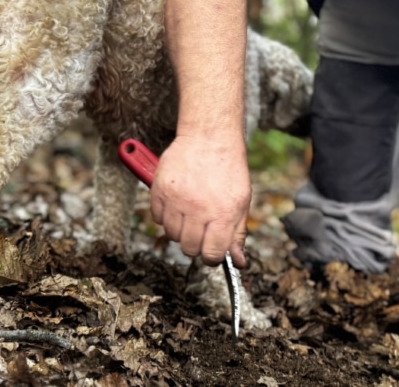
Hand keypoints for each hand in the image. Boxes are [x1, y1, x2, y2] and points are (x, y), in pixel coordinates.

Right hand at [150, 134, 250, 267]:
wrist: (209, 137)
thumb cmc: (228, 168)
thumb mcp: (242, 201)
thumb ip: (238, 233)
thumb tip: (239, 262)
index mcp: (223, 214)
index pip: (212, 255)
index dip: (212, 255)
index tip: (212, 248)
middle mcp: (198, 209)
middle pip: (189, 248)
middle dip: (196, 243)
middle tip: (201, 227)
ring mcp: (177, 200)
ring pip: (171, 234)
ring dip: (180, 228)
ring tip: (190, 210)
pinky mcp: (159, 189)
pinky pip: (157, 217)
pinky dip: (165, 214)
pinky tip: (177, 200)